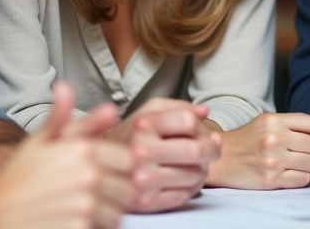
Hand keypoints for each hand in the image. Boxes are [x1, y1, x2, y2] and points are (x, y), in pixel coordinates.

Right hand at [0, 81, 132, 228]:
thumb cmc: (17, 177)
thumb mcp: (39, 141)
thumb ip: (62, 117)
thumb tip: (67, 88)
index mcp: (83, 150)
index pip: (129, 160)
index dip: (120, 169)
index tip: (106, 174)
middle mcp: (88, 176)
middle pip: (128, 190)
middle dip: (116, 195)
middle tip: (94, 196)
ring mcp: (85, 205)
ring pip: (118, 215)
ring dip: (106, 216)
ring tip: (84, 211)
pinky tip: (73, 222)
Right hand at [108, 98, 221, 212]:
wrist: (98, 165)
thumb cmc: (130, 135)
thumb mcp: (149, 111)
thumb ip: (178, 107)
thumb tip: (204, 111)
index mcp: (144, 124)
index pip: (189, 122)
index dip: (202, 127)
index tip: (202, 132)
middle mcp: (141, 151)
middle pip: (196, 150)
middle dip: (211, 150)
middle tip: (211, 150)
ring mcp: (142, 179)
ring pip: (195, 175)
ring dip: (200, 171)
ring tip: (190, 165)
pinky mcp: (145, 202)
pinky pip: (185, 196)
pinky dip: (189, 189)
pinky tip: (181, 180)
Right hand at [206, 113, 309, 189]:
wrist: (222, 159)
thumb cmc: (248, 140)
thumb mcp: (267, 122)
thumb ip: (296, 125)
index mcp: (273, 121)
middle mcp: (273, 139)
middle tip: (300, 151)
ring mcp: (272, 161)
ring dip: (308, 164)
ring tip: (294, 162)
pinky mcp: (271, 180)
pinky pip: (303, 179)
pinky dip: (300, 176)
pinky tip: (288, 172)